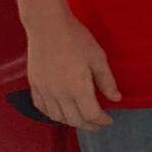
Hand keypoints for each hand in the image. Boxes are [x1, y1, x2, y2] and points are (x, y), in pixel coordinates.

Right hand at [23, 4, 121, 131]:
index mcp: (78, 89)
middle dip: (88, 125)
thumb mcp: (98, 57)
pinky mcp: (34, 85)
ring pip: (57, 117)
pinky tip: (59, 112)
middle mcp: (60, 95)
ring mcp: (45, 91)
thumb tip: (116, 98)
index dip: (102, 121)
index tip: (108, 120)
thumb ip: (107, 81)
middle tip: (97, 124)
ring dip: (71, 122)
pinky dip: (52, 114)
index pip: (91, 115)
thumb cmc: (76, 39)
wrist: (48, 26)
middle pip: (75, 120)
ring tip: (80, 119)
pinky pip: (42, 108)